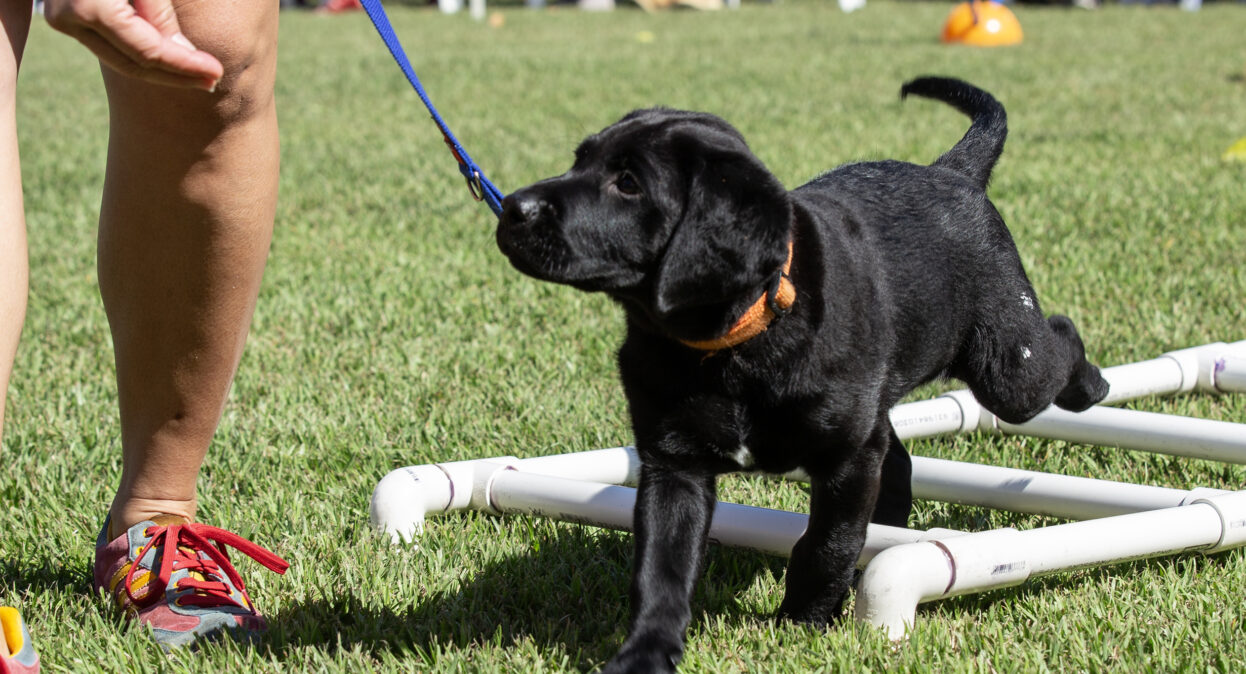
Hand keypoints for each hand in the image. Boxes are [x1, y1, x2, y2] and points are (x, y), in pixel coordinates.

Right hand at [43, 0, 223, 90]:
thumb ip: (160, 12)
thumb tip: (184, 54)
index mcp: (90, 7)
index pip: (147, 51)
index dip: (184, 66)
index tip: (216, 72)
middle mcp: (69, 19)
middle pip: (133, 65)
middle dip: (177, 77)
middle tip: (213, 83)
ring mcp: (64, 21)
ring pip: (121, 62)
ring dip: (162, 72)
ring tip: (200, 78)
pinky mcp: (68, 20)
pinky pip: (111, 47)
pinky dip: (143, 56)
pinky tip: (173, 63)